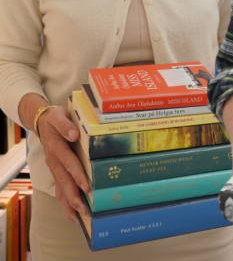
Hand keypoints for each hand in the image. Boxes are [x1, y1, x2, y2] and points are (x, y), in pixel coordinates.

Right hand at [40, 106, 90, 223]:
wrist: (43, 122)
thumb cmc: (55, 119)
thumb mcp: (59, 116)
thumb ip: (66, 125)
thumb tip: (74, 135)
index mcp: (56, 148)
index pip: (69, 164)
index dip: (78, 175)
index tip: (87, 187)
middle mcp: (54, 161)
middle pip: (64, 182)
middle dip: (74, 197)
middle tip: (85, 210)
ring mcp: (54, 168)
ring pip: (60, 190)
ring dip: (69, 205)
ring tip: (80, 218)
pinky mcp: (56, 172)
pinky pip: (59, 190)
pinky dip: (65, 203)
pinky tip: (73, 215)